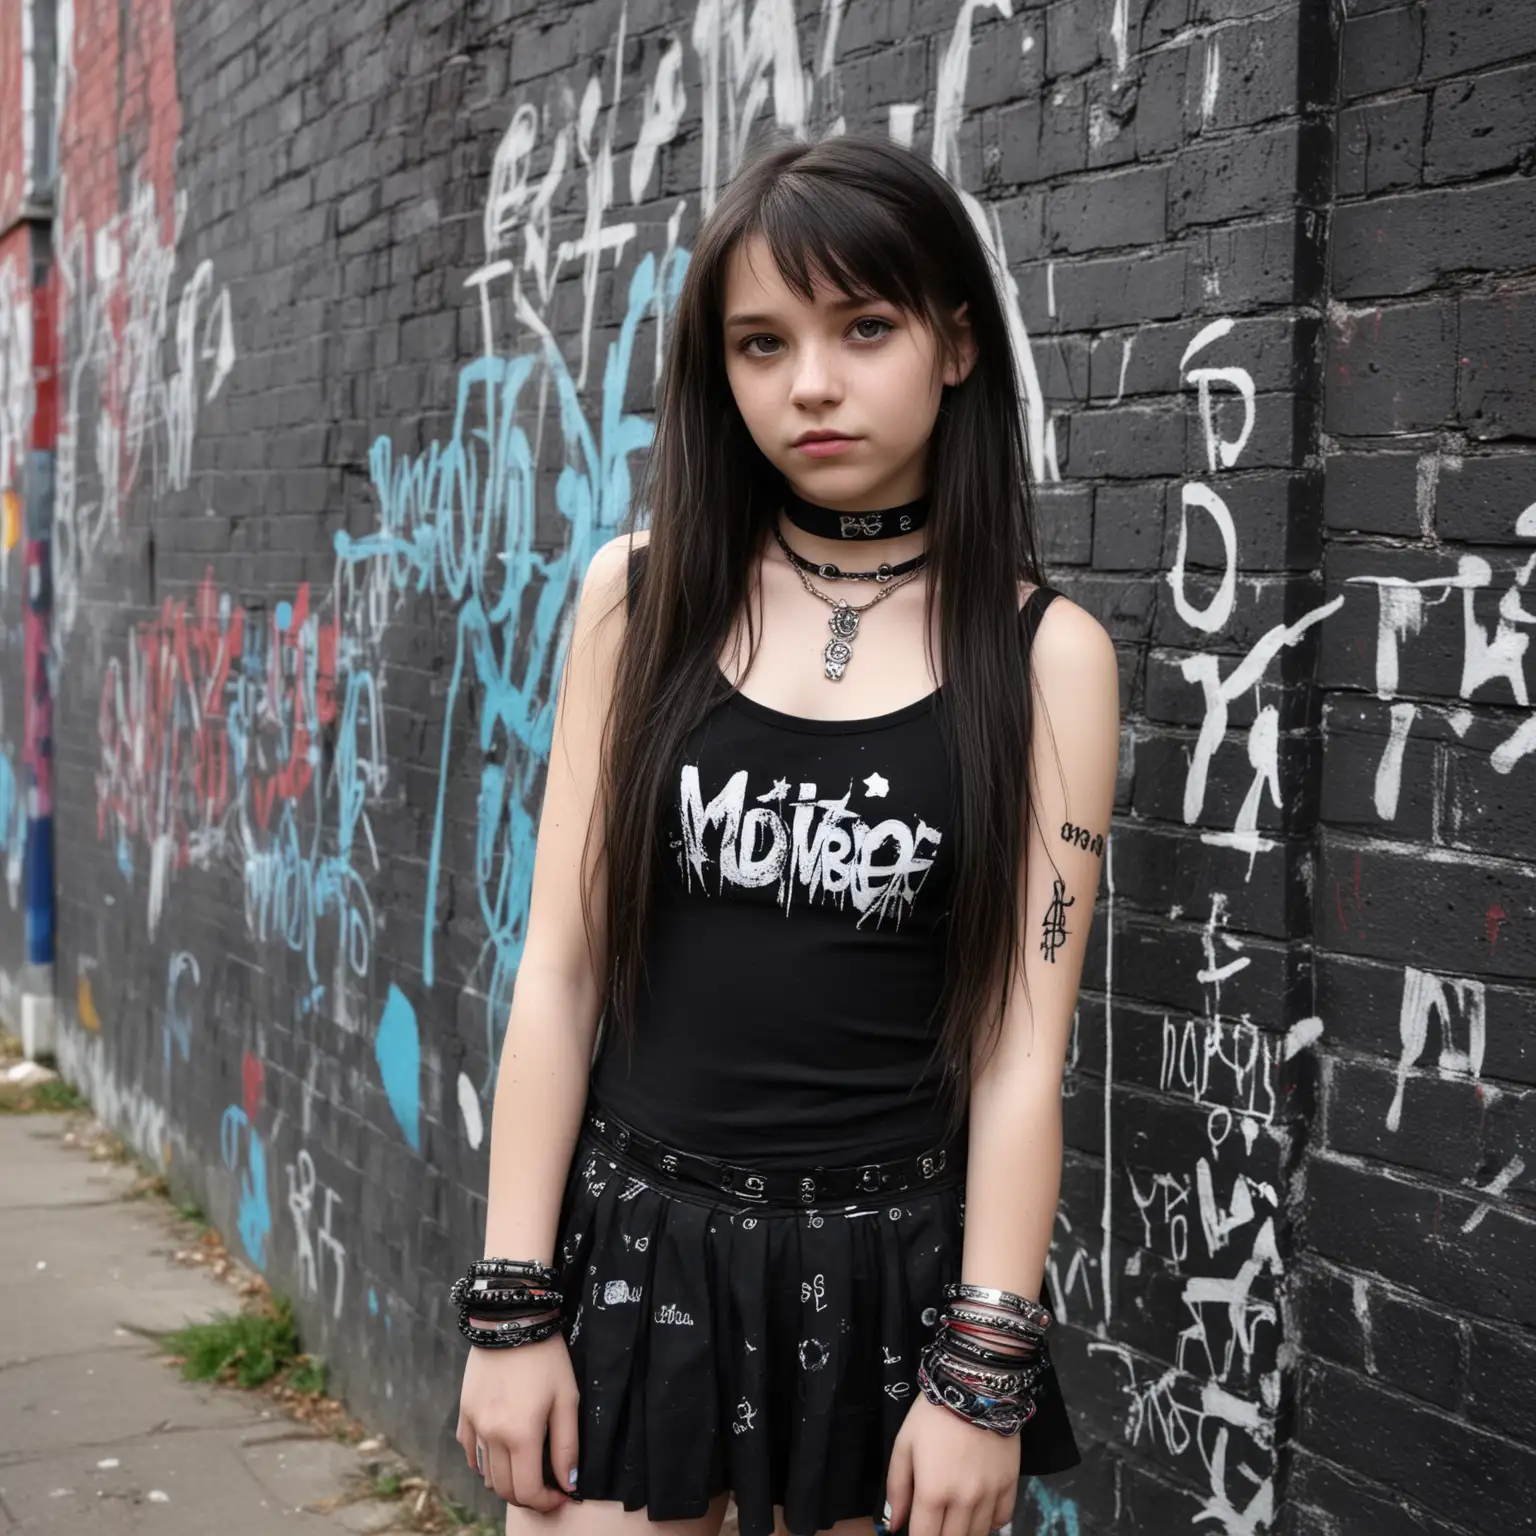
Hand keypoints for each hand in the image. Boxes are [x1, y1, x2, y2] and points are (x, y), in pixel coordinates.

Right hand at [456, 1334, 579, 1510]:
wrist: (511, 1320)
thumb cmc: (546, 1358)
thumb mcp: (567, 1398)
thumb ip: (567, 1446)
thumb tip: (569, 1484)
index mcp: (520, 1435)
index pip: (527, 1492)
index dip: (546, 1502)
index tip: (561, 1495)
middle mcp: (492, 1436)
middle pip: (505, 1489)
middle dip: (528, 1496)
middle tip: (547, 1486)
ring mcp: (474, 1426)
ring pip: (487, 1475)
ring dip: (508, 1481)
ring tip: (527, 1468)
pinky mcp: (464, 1413)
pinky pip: (471, 1453)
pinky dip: (486, 1463)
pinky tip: (502, 1453)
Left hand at [885, 1392, 1020, 1535]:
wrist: (973, 1386)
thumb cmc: (931, 1415)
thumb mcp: (904, 1444)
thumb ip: (897, 1488)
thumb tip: (894, 1525)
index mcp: (933, 1491)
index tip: (917, 1530)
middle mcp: (964, 1501)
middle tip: (935, 1521)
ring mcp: (990, 1494)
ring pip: (978, 1535)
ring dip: (963, 1531)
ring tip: (955, 1516)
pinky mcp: (1010, 1484)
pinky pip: (1003, 1519)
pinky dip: (990, 1521)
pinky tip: (979, 1508)